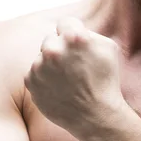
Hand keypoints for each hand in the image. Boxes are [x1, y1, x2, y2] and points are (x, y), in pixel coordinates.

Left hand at [24, 17, 123, 134]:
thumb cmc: (106, 82)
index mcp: (73, 37)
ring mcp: (39, 67)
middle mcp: (53, 50)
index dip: (74, 35)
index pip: (65, 23)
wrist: (96, 117)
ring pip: (41, 58)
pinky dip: (44, 80)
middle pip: (50, 40)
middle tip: (73, 68)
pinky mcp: (31, 83)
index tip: (79, 49)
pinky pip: (34, 74)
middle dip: (60, 50)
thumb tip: (72, 29)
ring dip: (51, 66)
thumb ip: (88, 32)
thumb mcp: (109, 48)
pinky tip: (59, 90)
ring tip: (67, 82)